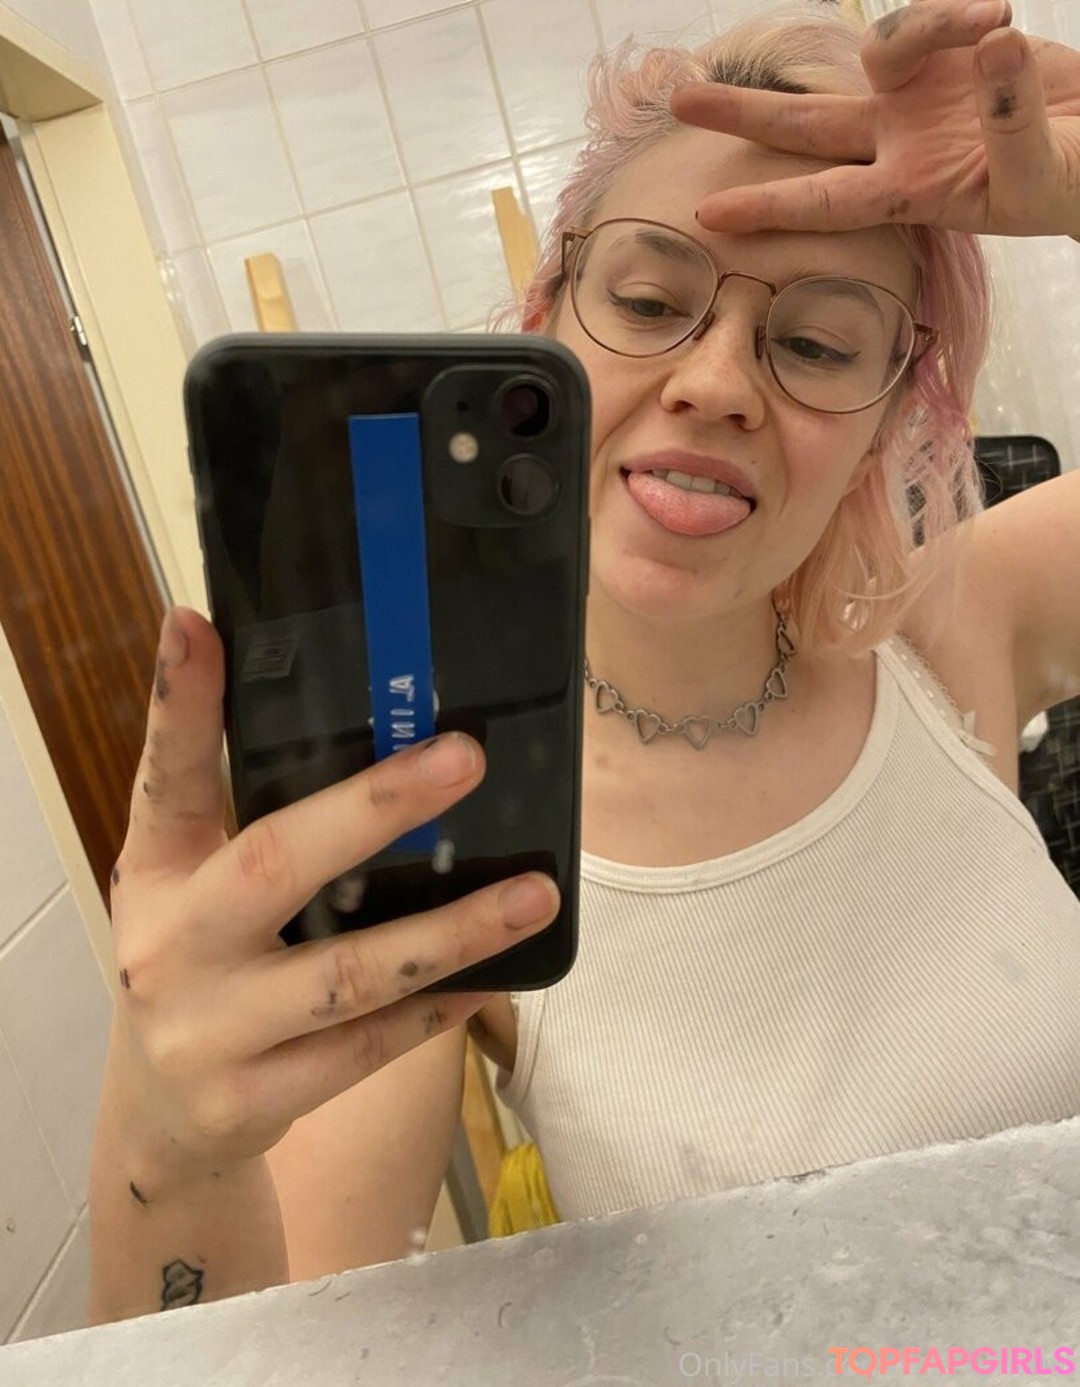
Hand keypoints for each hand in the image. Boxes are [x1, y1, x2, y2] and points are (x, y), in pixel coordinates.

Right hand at [108, 609, 557, 1176]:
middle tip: (466, 757)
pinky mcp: (255, 1100)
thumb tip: (314, 701)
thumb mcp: (191, 881)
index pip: (165, 778)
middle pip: (272, 867)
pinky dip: (436, 1010)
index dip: (177, 703)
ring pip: (347, 976)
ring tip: (536, 892)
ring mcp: (212, 1031)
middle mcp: (172, 946)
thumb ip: (239, 804)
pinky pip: (367, 1050)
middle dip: (373, 809)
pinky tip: (497, 977)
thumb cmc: (198, 965)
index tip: (195, 624)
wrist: (163, 1118)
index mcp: (154, 873)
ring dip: (450, 932)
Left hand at [672, 0, 1079, 238]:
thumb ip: (1013, 123)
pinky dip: (956, 10)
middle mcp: (897, 145)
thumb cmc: (1072, 181)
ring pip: (876, 49)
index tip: (708, 217)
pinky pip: (928, 17)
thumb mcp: (1041, 177)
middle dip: (743, 112)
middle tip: (679, 99)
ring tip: (996, 22)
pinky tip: (1001, 19)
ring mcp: (916, 97)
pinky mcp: (949, 50)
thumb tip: (992, 48)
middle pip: (803, 126)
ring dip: (926, 24)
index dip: (769, 207)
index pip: (825, 202)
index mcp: (908, 194)